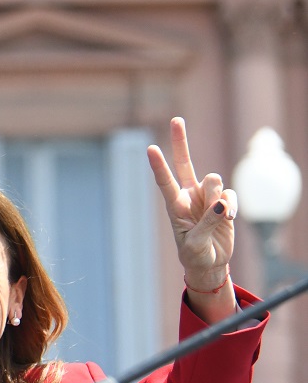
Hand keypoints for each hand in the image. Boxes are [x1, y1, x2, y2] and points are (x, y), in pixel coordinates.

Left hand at [147, 117, 237, 319]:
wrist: (210, 262)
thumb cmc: (194, 254)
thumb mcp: (195, 243)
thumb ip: (207, 223)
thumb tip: (222, 204)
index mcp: (174, 204)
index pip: (165, 181)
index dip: (159, 165)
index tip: (150, 148)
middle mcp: (189, 195)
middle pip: (185, 162)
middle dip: (180, 140)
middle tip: (176, 119)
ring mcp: (207, 197)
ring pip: (215, 182)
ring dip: (218, 198)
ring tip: (219, 217)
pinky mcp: (225, 203)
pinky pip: (231, 196)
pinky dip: (232, 207)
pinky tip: (229, 219)